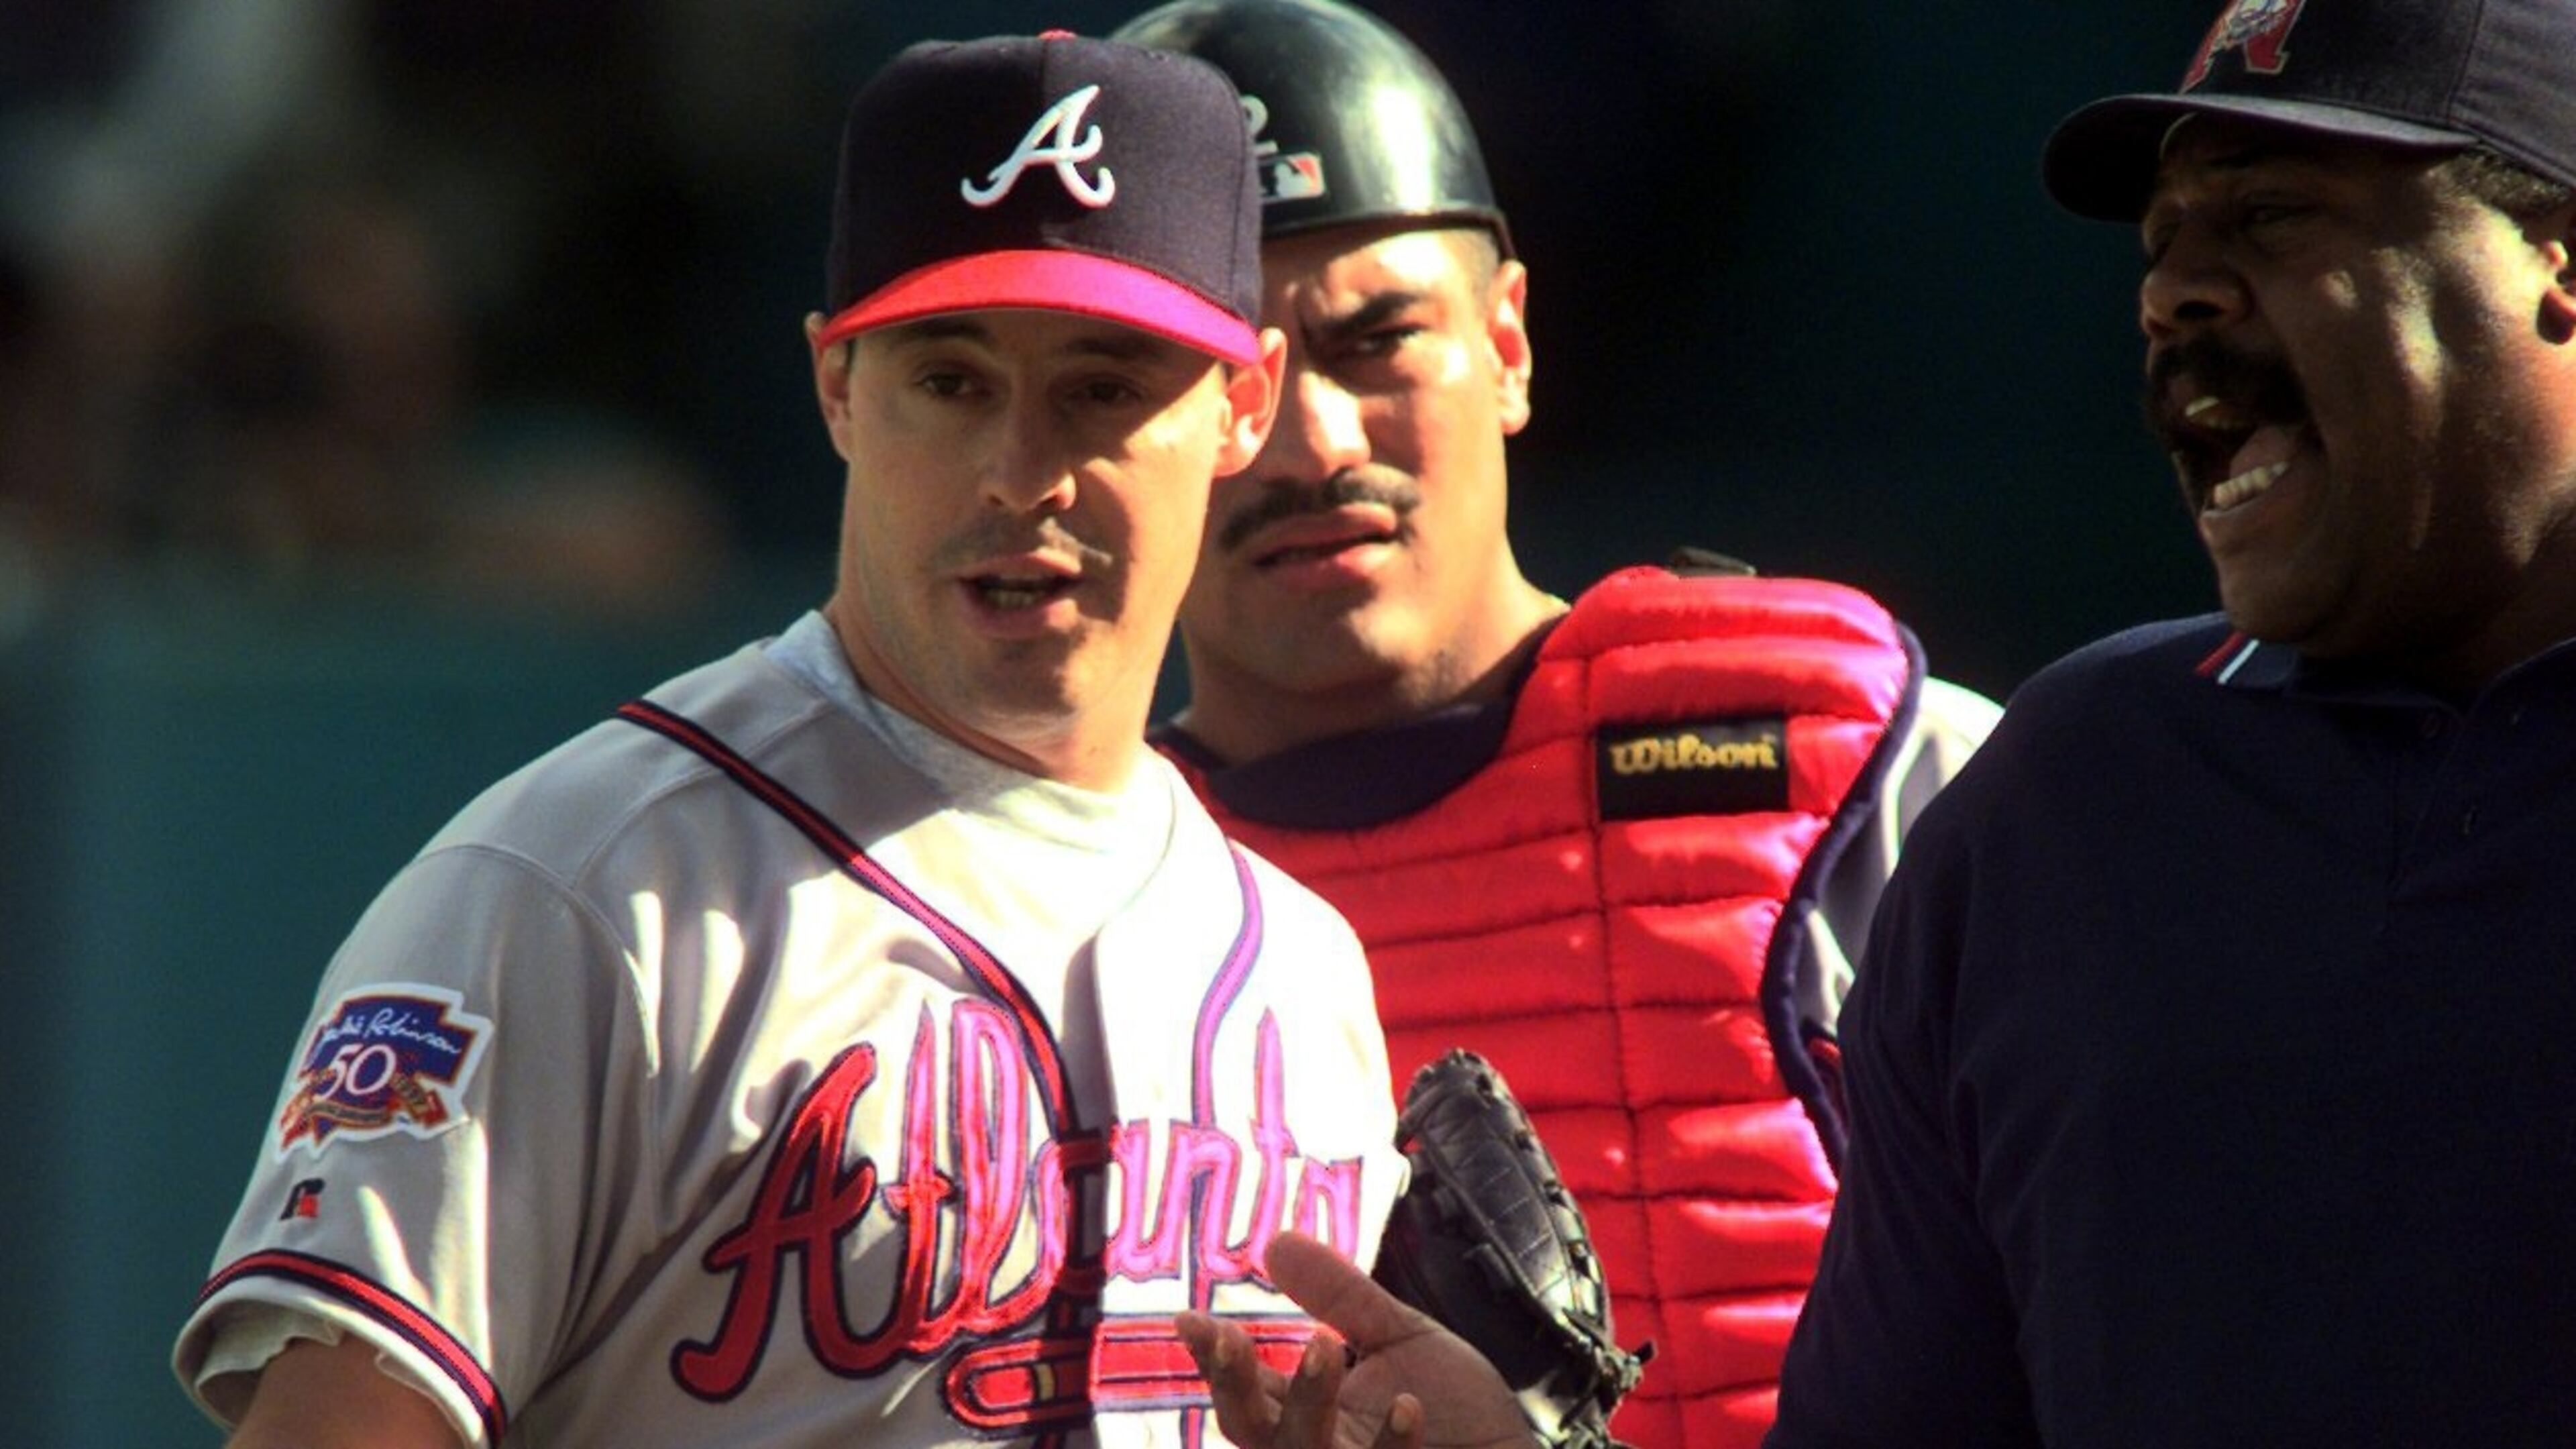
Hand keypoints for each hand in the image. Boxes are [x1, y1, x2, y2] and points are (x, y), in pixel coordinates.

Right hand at [1179, 1231, 1534, 1448]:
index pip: (1247, 1389)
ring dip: (1307, 1401)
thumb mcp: (1399, 1340)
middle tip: (1229, 1335)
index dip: (1216, 1356)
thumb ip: (1339, 1296)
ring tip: (1321, 1344)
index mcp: (1308, 1419)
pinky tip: (1409, 1404)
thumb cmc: (1460, 1412)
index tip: (1188, 1318)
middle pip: (1252, 1431)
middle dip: (1234, 1384)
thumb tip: (1275, 1240)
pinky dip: (1393, 1442)